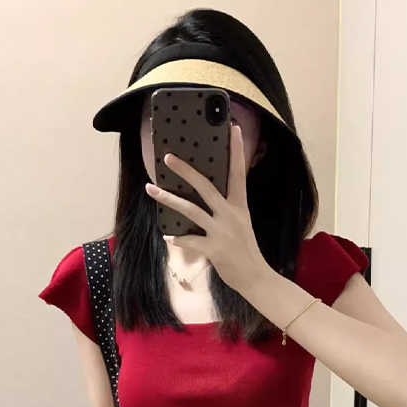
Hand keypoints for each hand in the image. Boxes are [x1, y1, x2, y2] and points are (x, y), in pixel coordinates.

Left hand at [145, 125, 270, 293]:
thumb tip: (207, 197)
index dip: (236, 151)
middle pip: (205, 186)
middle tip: (168, 158)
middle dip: (185, 171)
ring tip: (151, 189)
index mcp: (239, 206)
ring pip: (191, 210)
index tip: (233, 129)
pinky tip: (168, 237)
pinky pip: (190, 241)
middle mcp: (230, 215)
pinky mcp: (214, 249)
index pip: (238, 173)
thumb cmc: (246, 249)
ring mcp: (221, 232)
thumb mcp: (242, 223)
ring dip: (169, 199)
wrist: (255, 277)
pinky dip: (178, 239)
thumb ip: (227, 209)